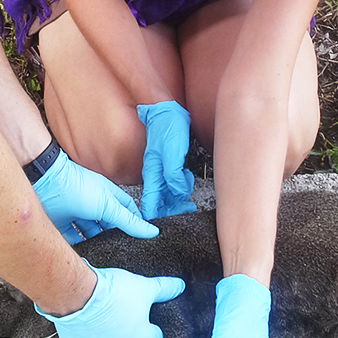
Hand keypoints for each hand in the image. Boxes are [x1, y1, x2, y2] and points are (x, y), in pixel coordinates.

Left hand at [33, 148, 158, 243]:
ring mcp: (77, 213)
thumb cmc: (78, 186)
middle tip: (122, 252)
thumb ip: (128, 221)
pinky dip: (76, 245)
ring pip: (90, 232)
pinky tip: (81, 253)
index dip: (135, 222)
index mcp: (108, 196)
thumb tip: (151, 232)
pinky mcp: (61, 223)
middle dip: (114, 236)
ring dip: (95, 242)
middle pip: (108, 224)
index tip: (143, 238)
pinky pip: (71, 238)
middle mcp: (93, 204)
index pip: (127, 210)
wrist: (45, 184)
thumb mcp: (108, 206)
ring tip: (102, 255)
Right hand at [35, 264, 184, 337]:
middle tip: (134, 312)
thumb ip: (164, 289)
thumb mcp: (144, 287)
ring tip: (113, 313)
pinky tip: (94, 319)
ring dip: (116, 335)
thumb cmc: (112, 294)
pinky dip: (95, 335)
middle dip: (139, 331)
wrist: (76, 296)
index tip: (155, 315)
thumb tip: (179, 287)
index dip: (160, 325)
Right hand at [136, 101, 195, 217]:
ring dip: (179, 197)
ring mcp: (161, 169)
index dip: (155, 217)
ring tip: (188, 198)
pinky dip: (181, 186)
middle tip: (186, 210)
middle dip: (172, 209)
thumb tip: (177, 193)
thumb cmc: (168, 128)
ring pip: (168, 192)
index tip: (164, 226)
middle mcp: (155, 174)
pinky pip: (174, 181)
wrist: (168, 111)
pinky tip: (187, 182)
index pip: (150, 203)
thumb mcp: (173, 153)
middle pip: (160, 201)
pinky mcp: (169, 164)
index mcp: (152, 174)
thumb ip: (173, 175)